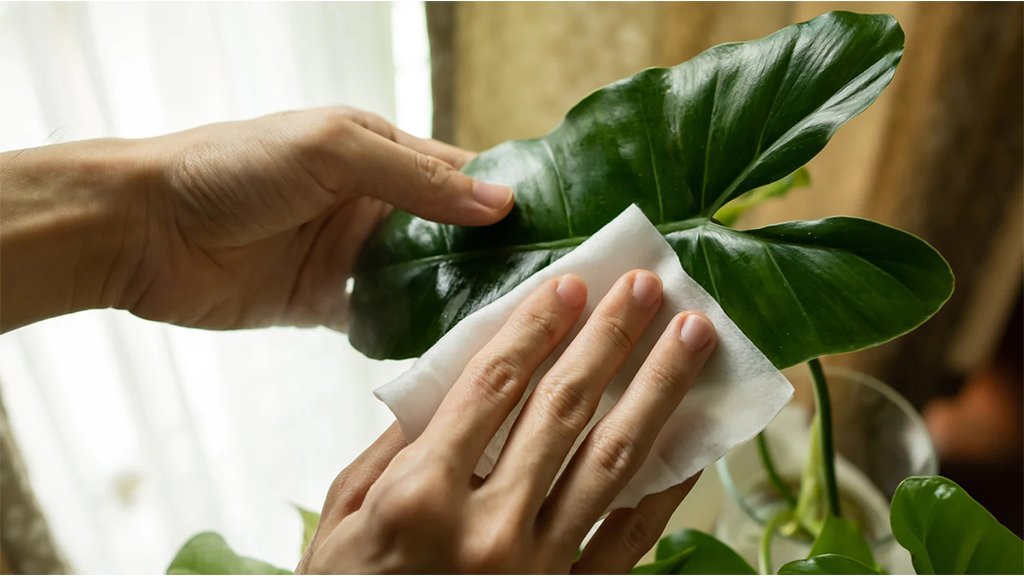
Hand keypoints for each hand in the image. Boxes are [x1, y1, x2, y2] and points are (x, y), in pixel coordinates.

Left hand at [0, 108, 512, 330]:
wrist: (142, 230)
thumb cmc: (232, 169)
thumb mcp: (332, 153)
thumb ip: (417, 179)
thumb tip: (500, 203)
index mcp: (378, 152)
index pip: (462, 174)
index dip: (509, 199)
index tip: (561, 230)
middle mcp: (371, 203)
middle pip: (451, 233)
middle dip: (494, 259)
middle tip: (550, 292)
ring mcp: (349, 256)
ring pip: (423, 280)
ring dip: (459, 300)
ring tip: (514, 327)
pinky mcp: (325, 302)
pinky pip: (383, 320)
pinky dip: (413, 334)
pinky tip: (450, 352)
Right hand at [298, 271, 716, 572]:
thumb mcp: (344, 513)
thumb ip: (396, 443)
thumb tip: (455, 376)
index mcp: (421, 495)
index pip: (492, 387)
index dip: (537, 328)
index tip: (572, 282)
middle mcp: (488, 528)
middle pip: (563, 411)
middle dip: (610, 339)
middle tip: (648, 285)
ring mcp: (538, 569)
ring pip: (612, 463)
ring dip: (658, 391)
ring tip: (693, 338)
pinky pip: (632, 538)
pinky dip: (669, 487)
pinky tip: (696, 439)